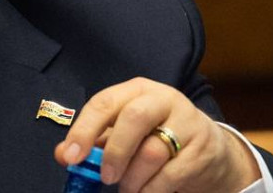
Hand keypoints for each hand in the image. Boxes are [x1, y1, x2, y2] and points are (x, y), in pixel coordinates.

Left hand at [54, 77, 260, 191]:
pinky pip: (172, 173)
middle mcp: (163, 99)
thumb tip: (62, 154)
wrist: (210, 150)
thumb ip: (92, 141)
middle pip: (133, 118)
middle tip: (105, 177)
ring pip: (153, 150)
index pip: (104, 102)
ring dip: (133, 177)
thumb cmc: (156, 136)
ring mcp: (188, 123)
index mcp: (137, 90)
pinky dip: (152, 189)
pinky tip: (145, 192)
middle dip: (114, 152)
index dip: (84, 129)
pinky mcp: (202, 150)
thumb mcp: (123, 133)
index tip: (71, 157)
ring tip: (126, 188)